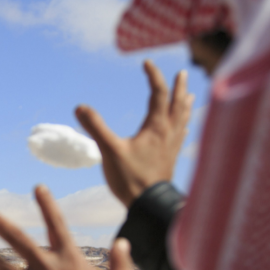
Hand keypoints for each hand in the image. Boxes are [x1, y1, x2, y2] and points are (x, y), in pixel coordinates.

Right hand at [76, 60, 193, 206]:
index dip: (154, 75)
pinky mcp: (171, 159)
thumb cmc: (131, 179)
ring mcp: (172, 146)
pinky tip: (182, 128)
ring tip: (189, 96)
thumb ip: (95, 127)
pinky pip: (181, 135)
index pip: (158, 93)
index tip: (147, 63)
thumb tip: (80, 107)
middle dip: (179, 87)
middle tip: (182, 73)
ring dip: (185, 105)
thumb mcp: (110, 151)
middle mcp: (168, 133)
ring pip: (183, 119)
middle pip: (178, 103)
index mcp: (156, 127)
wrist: (150, 206)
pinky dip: (183, 125)